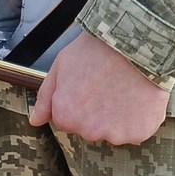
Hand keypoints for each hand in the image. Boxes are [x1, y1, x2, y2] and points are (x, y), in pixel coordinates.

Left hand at [26, 29, 167, 143]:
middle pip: (91, 127)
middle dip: (98, 112)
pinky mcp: (140, 132)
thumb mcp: (62, 65)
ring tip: (126, 88)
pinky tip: (140, 96)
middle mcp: (88, 131)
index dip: (78, 101)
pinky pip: (138, 131)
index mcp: (66, 116)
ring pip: (115, 131)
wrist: (135, 41)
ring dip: (120, 116)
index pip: (67, 119)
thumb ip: (45, 97)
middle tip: (108, 85)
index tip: (89, 85)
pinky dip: (139, 118)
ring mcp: (115, 134)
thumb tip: (35, 120)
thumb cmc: (97, 49)